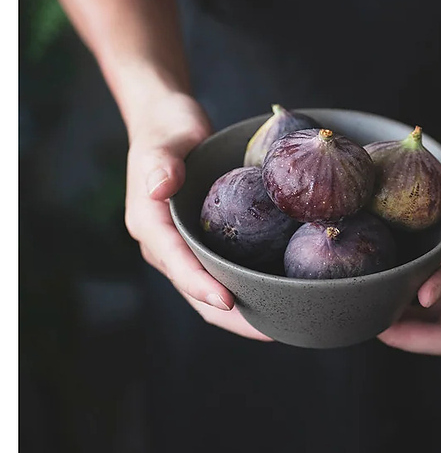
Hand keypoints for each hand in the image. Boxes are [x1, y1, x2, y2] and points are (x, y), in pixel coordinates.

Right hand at [124, 91, 271, 340]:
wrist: (166, 122)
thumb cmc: (166, 128)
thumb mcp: (164, 140)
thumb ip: (161, 164)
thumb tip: (159, 189)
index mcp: (149, 224)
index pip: (175, 262)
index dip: (200, 285)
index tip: (229, 302)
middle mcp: (164, 244)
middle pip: (194, 290)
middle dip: (229, 316)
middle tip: (271, 331)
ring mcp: (182, 245)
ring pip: (208, 288)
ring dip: (240, 311)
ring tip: (279, 324)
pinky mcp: (200, 240)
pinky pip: (221, 270)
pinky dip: (244, 286)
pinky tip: (276, 292)